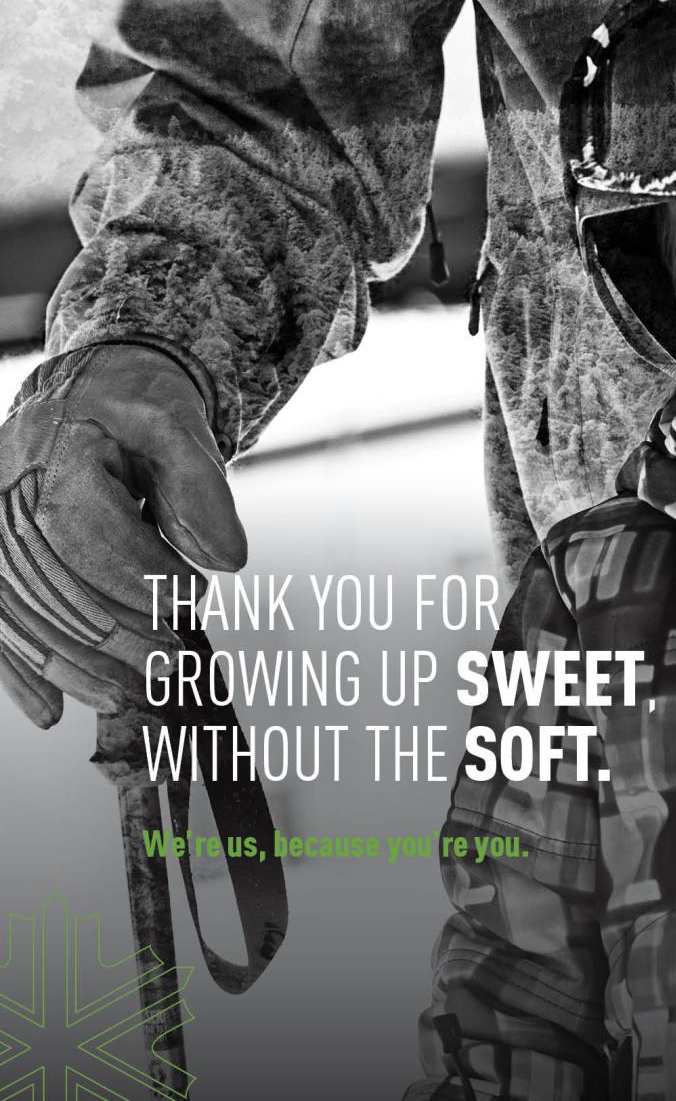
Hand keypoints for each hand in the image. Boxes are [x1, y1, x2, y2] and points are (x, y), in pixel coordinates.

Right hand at [0, 344, 246, 726]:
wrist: (89, 386)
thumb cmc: (137, 403)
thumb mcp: (179, 427)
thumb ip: (202, 491)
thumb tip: (229, 562)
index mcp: (54, 452)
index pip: (87, 528)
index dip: (138, 572)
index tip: (191, 599)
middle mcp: (8, 492)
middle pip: (52, 579)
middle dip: (112, 633)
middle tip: (170, 666)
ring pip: (22, 610)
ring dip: (73, 663)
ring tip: (126, 695)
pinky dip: (22, 670)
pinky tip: (51, 714)